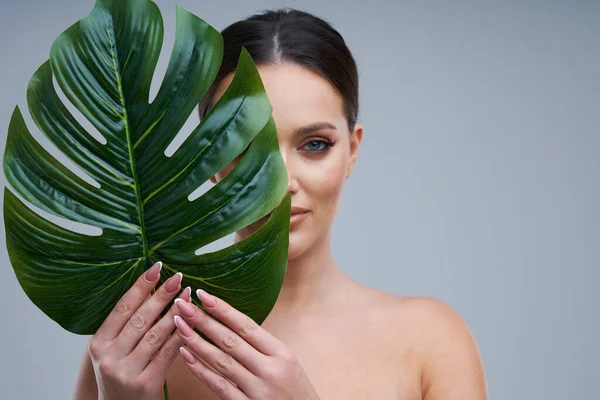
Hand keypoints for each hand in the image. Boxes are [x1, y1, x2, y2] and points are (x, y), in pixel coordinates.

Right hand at [87, 261, 190, 399]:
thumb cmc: (121, 374)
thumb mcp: (113, 350)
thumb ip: (125, 325)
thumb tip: (150, 286)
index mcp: (98, 343)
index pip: (122, 308)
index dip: (140, 286)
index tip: (157, 267)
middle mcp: (109, 357)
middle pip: (140, 318)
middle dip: (161, 295)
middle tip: (178, 276)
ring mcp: (126, 371)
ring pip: (156, 334)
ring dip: (175, 312)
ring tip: (188, 294)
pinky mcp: (146, 383)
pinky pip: (168, 353)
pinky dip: (181, 335)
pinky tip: (192, 321)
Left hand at [173, 289, 320, 399]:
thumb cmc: (294, 390)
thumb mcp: (287, 362)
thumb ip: (262, 346)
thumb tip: (230, 324)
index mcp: (281, 353)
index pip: (246, 326)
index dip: (224, 310)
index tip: (204, 295)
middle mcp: (269, 369)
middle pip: (230, 340)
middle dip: (203, 321)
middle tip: (182, 305)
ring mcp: (257, 390)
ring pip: (221, 361)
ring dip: (196, 342)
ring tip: (179, 326)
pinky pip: (219, 386)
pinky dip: (200, 370)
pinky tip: (186, 356)